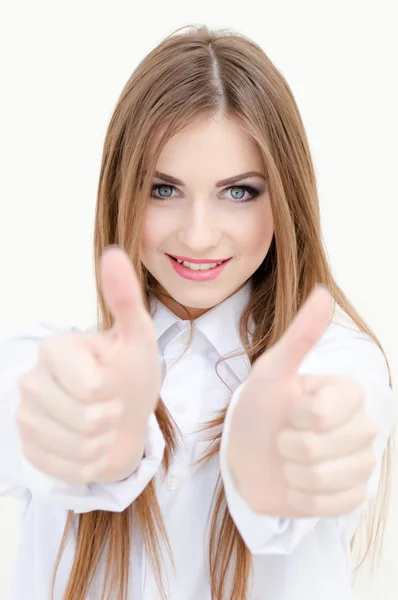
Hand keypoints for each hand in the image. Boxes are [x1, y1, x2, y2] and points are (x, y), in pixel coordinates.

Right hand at [16, 246, 160, 484]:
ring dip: (104, 442)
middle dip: (111, 418)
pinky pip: (70, 470)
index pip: (91, 386)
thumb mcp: (137, 337)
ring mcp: (25, 418)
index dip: (112, 390)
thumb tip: (113, 252)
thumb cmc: (131, 373)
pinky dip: (91, 463)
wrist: (125, 415)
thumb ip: (125, 299)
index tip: (112, 379)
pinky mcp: (29, 449)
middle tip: (111, 405)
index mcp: (53, 349)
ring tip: (103, 425)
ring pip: (79, 448)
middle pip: (87, 420)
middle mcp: (30, 381)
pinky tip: (91, 445)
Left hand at [227, 285, 377, 516]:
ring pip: (326, 478)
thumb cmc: (260, 408)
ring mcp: (361, 463)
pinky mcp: (353, 496)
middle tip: (283, 437)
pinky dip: (302, 497)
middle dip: (288, 444)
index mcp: (348, 394)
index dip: (296, 415)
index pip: (324, 412)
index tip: (288, 409)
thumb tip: (322, 294)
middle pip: (322, 447)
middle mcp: (363, 426)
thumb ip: (300, 336)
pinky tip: (297, 482)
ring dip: (293, 472)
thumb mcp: (272, 371)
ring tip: (288, 459)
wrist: (248, 454)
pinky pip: (330, 505)